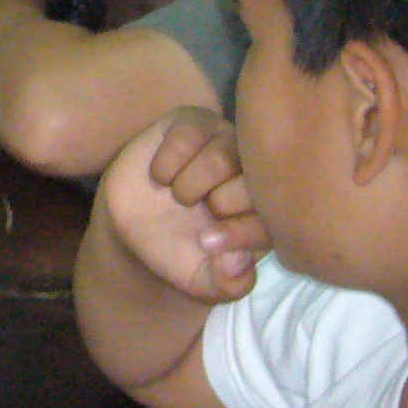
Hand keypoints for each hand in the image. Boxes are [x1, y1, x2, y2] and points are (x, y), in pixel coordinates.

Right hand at [101, 108, 267, 302]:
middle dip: (219, 204)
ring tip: (179, 198)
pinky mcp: (191, 124)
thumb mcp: (203, 281)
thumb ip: (229, 283)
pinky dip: (169, 161)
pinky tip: (160, 177)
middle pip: (253, 178)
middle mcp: (251, 170)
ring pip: (222, 155)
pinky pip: (188, 133)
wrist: (132, 227)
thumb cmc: (177, 252)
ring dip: (192, 184)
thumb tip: (240, 262)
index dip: (242, 231)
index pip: (276, 213)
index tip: (207, 244)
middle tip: (197, 214)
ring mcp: (223, 142)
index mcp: (266, 209)